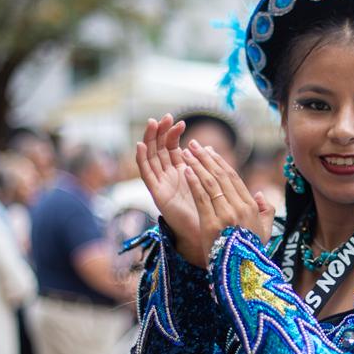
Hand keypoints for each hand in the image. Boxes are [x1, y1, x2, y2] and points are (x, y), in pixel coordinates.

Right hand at [135, 114, 202, 264]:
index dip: (174, 134)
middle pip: (160, 149)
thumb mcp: (212, 184)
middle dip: (161, 132)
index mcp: (182, 172)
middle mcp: (169, 177)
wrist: (210, 236)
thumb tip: (209, 148)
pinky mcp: (158, 194)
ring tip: (152, 124)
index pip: (173, 147)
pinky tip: (140, 145)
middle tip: (165, 117)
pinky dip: (142, 159)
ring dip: (150, 140)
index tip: (180, 122)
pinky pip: (147, 175)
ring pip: (152, 158)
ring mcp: (162, 184)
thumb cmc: (213, 211)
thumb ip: (209, 166)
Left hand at [181, 140, 274, 264]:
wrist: (241, 276)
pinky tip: (185, 170)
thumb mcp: (266, 232)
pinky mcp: (211, 224)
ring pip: (209, 183)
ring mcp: (225, 216)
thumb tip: (259, 194)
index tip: (209, 151)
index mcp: (251, 207)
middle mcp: (240, 208)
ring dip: (196, 165)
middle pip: (220, 176)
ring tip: (186, 152)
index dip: (220, 162)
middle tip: (193, 145)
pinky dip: (193, 182)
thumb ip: (266, 211)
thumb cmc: (251, 254)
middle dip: (205, 158)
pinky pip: (201, 198)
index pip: (233, 178)